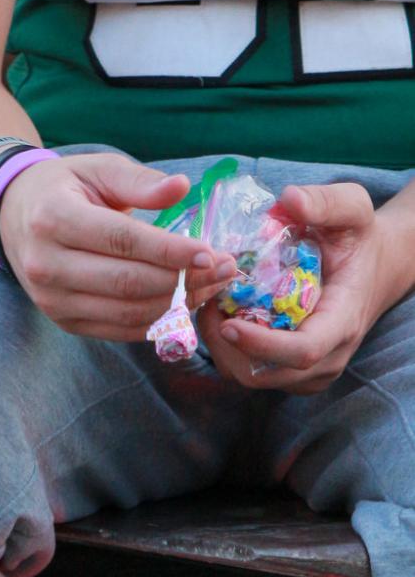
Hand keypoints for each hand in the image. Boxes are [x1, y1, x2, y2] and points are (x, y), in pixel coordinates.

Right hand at [0, 153, 237, 338]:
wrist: (14, 216)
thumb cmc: (64, 188)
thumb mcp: (96, 170)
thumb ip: (139, 181)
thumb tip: (182, 188)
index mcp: (53, 218)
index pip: (122, 241)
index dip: (170, 250)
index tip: (212, 252)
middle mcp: (47, 264)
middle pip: (129, 282)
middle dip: (185, 279)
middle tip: (226, 268)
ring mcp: (53, 300)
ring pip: (130, 311)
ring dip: (180, 303)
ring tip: (213, 283)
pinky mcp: (65, 322)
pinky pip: (123, 329)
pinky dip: (161, 319)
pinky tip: (186, 300)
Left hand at [200, 181, 384, 394]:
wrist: (374, 265)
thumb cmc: (358, 236)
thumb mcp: (352, 207)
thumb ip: (324, 202)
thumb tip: (290, 199)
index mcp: (342, 320)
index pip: (303, 351)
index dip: (261, 344)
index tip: (226, 323)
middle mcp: (329, 354)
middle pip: (270, 373)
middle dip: (229, 346)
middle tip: (203, 302)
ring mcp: (313, 366)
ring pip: (256, 377)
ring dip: (224, 348)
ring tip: (208, 304)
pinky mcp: (297, 367)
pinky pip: (256, 371)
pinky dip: (231, 350)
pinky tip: (221, 313)